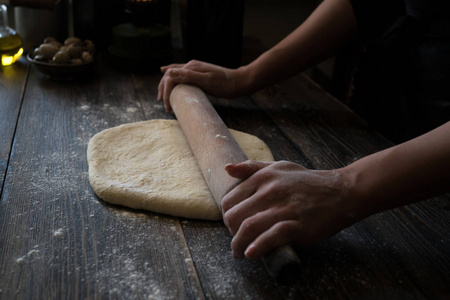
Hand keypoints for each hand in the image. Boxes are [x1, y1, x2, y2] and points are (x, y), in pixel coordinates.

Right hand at [157, 60, 238, 111]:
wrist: (239, 82)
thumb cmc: (224, 84)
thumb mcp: (206, 81)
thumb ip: (188, 76)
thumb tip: (168, 72)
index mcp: (191, 67)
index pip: (171, 78)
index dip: (166, 92)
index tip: (167, 107)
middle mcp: (191, 65)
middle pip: (170, 75)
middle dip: (163, 88)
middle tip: (161, 102)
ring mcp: (195, 69)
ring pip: (174, 74)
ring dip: (166, 84)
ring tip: (162, 95)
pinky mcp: (199, 73)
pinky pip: (181, 74)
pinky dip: (173, 77)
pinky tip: (169, 75)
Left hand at [222, 160, 357, 259]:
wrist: (341, 191)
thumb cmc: (307, 181)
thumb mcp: (279, 167)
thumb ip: (252, 168)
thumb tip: (227, 168)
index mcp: (263, 177)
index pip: (230, 200)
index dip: (227, 216)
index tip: (232, 226)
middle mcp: (271, 191)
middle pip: (235, 216)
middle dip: (230, 232)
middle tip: (235, 241)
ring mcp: (284, 208)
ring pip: (249, 228)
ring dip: (238, 245)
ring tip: (239, 253)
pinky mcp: (298, 225)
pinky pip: (271, 237)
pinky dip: (258, 247)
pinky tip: (252, 254)